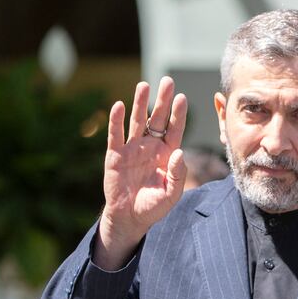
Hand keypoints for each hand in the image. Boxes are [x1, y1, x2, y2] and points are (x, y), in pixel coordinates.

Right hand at [93, 77, 187, 269]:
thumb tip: (180, 153)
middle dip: (162, 100)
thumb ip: (177, 175)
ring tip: (144, 85)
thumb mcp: (171, 194)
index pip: (174, 129)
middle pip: (157, 119)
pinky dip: (116, 120)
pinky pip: (116, 135)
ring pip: (137, 121)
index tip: (182, 98)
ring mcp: (133, 149)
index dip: (178, 114)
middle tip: (167, 81)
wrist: (130, 218)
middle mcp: (151, 147)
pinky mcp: (115, 154)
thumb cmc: (153, 206)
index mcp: (167, 154)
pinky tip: (118, 105)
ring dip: (140, 103)